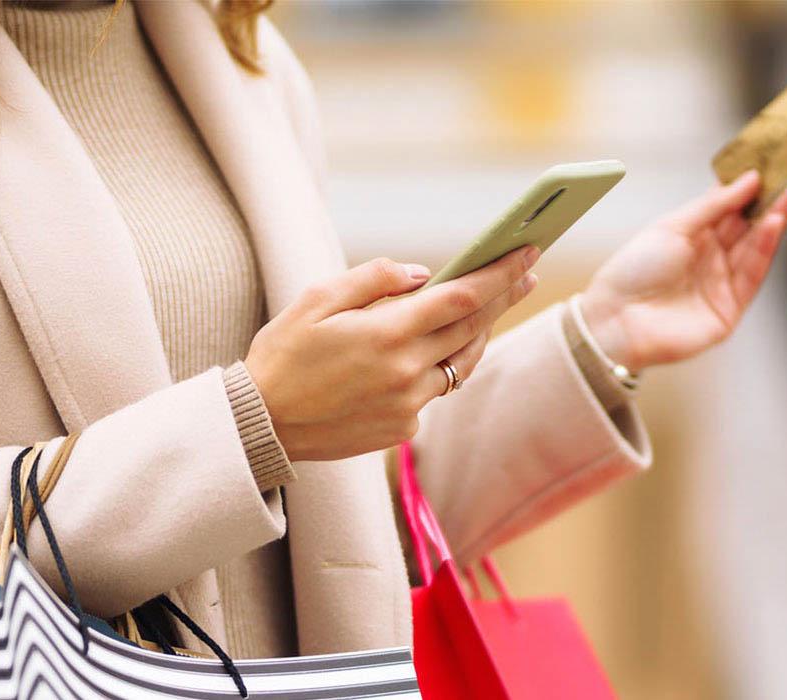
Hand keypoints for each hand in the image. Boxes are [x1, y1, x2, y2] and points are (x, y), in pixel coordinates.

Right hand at [245, 247, 540, 460]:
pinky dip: (437, 367)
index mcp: (387, 333)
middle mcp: (406, 371)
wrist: (260, 425)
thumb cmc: (282, 355)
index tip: (526, 251)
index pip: (462, 297)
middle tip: (525, 271)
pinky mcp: (401, 429)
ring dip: (477, 333)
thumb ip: (373, 279)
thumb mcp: (316, 300)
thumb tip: (422, 273)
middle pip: (472, 327)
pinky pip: (433, 391)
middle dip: (502, 295)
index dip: (500, 273)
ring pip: (461, 362)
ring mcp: (408, 405)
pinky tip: (431, 351)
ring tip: (488, 308)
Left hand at [578, 171, 786, 369]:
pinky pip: (753, 275)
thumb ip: (714, 205)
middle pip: (750, 226)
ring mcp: (722, 284)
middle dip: (776, 202)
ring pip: (758, 247)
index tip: (777, 164)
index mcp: (694, 236)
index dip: (753, 187)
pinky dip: (766, 248)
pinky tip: (774, 223)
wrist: (616, 319)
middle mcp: (712, 258)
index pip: (732, 207)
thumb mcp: (673, 226)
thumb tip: (750, 179)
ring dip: (777, 220)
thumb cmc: (635, 269)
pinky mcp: (730, 309)